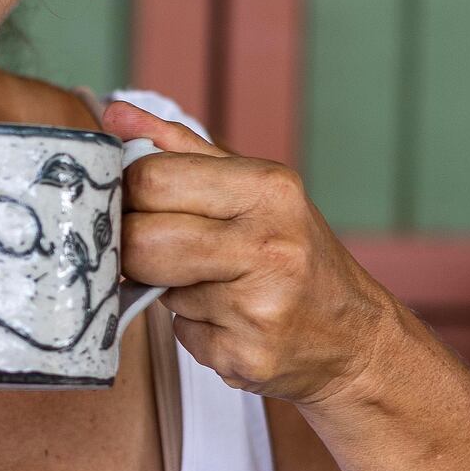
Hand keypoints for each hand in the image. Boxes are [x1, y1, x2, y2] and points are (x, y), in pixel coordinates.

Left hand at [102, 101, 400, 408]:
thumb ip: (180, 149)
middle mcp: (268, 246)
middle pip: (143, 241)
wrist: (355, 337)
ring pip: (156, 292)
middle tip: (154, 248)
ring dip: (168, 289)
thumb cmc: (294, 250)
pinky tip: (230, 320)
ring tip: (214, 283)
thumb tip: (114, 112)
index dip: (126, 194)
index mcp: (267, 189)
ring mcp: (258, 307)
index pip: (152, 179)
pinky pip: (180, 335)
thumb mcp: (253, 185)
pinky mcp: (246, 358)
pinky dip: (193, 328)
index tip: (132, 204)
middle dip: (134, 248)